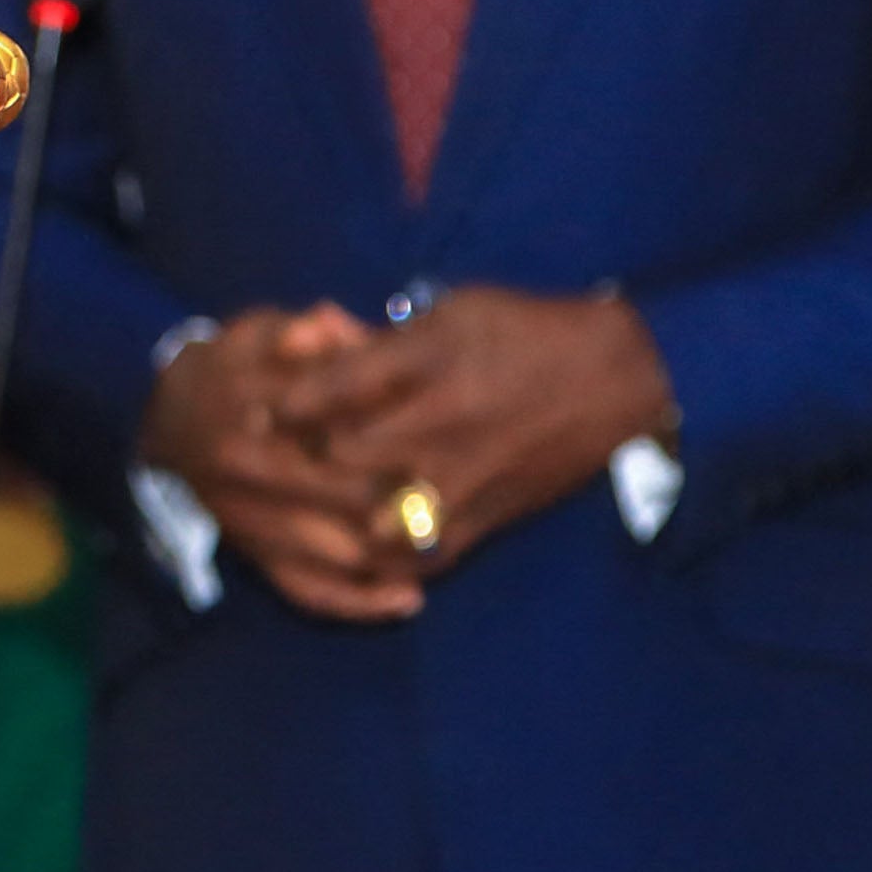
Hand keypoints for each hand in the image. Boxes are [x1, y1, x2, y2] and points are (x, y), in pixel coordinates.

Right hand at [138, 304, 429, 622]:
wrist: (171, 423)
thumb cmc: (233, 368)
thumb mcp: (260, 333)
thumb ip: (304, 332)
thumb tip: (329, 324)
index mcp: (247, 402)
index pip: (327, 423)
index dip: (388, 432)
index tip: (440, 434)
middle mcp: (246, 468)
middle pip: (340, 494)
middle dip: (402, 498)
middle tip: (459, 493)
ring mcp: (251, 523)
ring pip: (332, 552)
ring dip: (394, 553)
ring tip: (449, 541)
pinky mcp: (255, 558)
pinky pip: (310, 592)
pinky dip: (360, 602)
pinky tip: (408, 598)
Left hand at [264, 287, 675, 572]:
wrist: (614, 380)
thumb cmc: (524, 333)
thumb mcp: (450, 312)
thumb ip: (378, 337)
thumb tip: (312, 335)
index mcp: (429, 362)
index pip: (332, 388)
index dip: (284, 400)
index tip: (257, 405)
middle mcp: (440, 425)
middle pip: (340, 456)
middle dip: (298, 460)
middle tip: (263, 462)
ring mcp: (461, 479)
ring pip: (368, 516)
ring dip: (329, 516)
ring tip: (297, 509)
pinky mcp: (482, 519)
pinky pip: (415, 555)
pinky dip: (377, 559)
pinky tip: (350, 550)